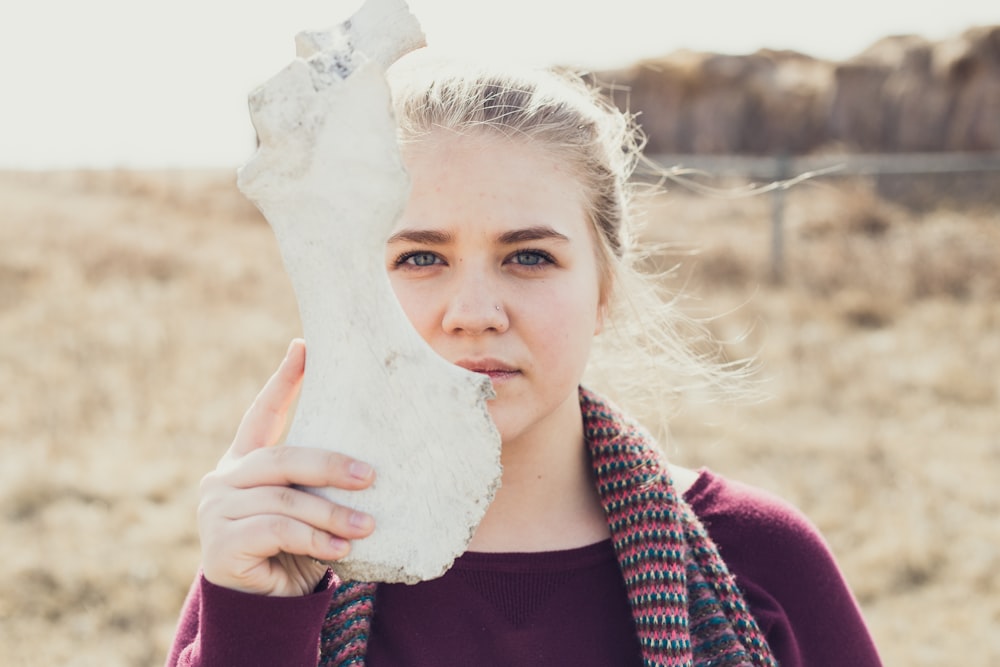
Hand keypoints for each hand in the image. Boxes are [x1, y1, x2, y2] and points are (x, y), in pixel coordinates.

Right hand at [198, 339, 375, 596]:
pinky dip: (314, 538)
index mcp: (245, 462)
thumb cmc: (294, 549)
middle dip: (331, 464)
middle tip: (371, 475)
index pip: (263, 413)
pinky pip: (277, 530)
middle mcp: (224, 480)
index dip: (284, 380)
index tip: (305, 346)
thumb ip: (317, 480)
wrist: (265, 607)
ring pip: (285, 500)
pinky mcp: (220, 543)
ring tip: (367, 526)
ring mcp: (216, 511)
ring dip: (332, 514)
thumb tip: (370, 455)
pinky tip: (340, 549)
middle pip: (282, 459)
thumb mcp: (309, 507)